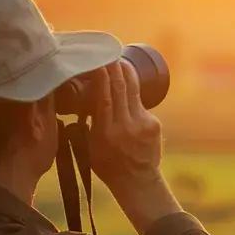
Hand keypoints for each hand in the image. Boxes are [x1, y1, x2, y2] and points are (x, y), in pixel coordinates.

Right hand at [89, 60, 162, 193]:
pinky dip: (132, 97)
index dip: (101, 75)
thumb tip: (80, 98)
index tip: (96, 60)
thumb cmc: (107, 164)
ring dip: (126, 73)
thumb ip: (86, 124)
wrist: (137, 181)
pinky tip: (128, 91)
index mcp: (105, 132)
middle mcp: (125, 126)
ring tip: (118, 61)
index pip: (103, 96)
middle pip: (120, 87)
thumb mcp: (89, 146)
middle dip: (114, 67)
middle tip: (108, 52)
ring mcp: (142, 124)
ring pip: (133, 91)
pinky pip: (140, 104)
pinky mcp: (154, 124)